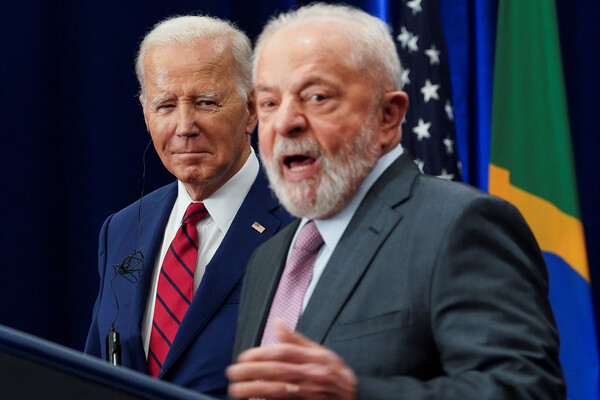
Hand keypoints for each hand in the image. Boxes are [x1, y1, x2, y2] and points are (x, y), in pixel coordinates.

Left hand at [227, 319, 355, 398]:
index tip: (244, 356)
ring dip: (255, 390)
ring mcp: (311, 394)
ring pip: (279, 391)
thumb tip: (277, 322)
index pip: (285, 353)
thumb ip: (297, 340)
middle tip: (232, 372)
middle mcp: (313, 375)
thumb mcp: (321, 352)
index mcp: (316, 357)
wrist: (355, 396)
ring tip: (236, 390)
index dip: (262, 354)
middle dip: (252, 372)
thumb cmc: (334, 373)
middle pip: (279, 371)